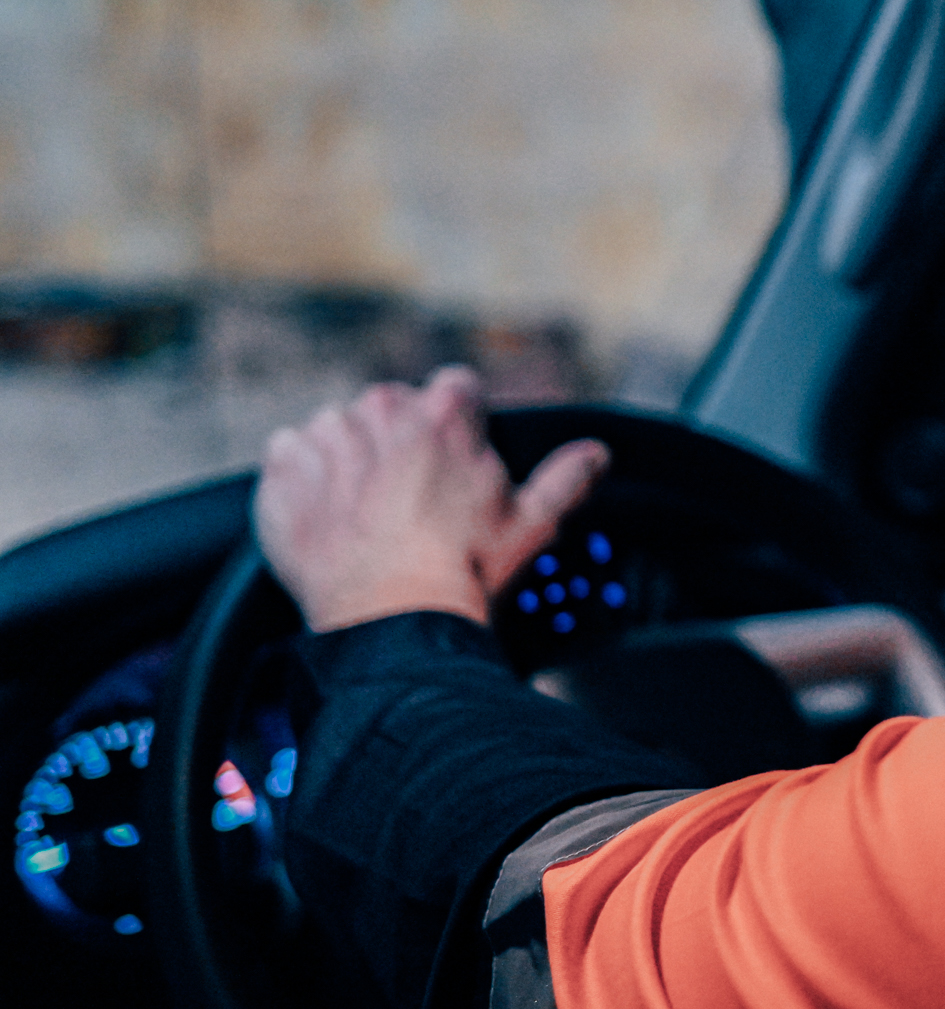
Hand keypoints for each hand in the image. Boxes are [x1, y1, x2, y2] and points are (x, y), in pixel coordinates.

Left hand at [255, 366, 609, 633]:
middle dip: (398, 439)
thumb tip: (596, 453)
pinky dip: (301, 478)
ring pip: (339, 428)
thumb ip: (566, 478)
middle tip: (409, 494)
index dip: (457, 423)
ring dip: (348, 457)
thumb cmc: (464, 572)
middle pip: (391, 405)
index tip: (453, 458)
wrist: (390, 621)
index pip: (453, 387)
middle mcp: (382, 412)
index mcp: (445, 412)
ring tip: (365, 509)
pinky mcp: (283, 473)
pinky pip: (288, 454)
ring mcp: (328, 440)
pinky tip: (327, 514)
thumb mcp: (532, 524)